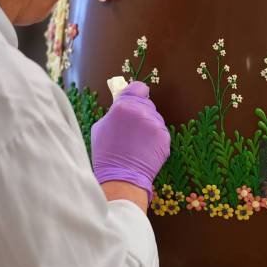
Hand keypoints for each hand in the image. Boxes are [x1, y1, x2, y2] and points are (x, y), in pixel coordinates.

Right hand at [92, 82, 169, 201]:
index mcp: (123, 106)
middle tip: (131, 128)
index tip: (134, 100)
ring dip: (148, 125)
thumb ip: (114, 112)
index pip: (138, 87)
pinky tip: (144, 149)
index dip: (136, 94)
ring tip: (137, 142)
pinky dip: (154, 138)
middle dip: (140, 112)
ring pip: (155, 118)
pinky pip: (160, 132)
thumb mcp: (100, 127)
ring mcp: (155, 124)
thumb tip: (123, 105)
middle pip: (147, 103)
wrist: (122, 178)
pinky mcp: (165, 137)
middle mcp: (141, 112)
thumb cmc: (106, 154)